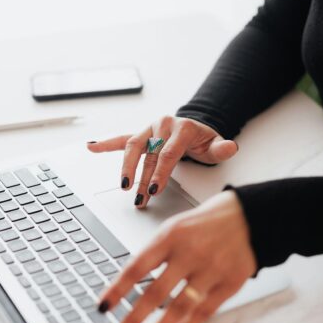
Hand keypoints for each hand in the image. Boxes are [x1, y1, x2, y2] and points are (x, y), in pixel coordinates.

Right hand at [87, 116, 237, 207]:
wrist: (194, 128)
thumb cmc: (203, 140)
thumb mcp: (215, 145)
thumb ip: (222, 148)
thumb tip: (230, 147)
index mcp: (181, 128)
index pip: (167, 153)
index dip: (159, 173)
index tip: (153, 190)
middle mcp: (163, 125)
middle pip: (148, 154)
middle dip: (142, 177)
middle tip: (139, 197)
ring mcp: (150, 129)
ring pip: (133, 147)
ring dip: (126, 168)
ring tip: (123, 186)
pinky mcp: (141, 134)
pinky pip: (122, 139)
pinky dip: (106, 144)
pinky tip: (92, 147)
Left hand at [98, 191, 256, 322]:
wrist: (245, 216)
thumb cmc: (204, 222)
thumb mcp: (174, 227)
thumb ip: (156, 252)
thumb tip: (132, 280)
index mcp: (170, 236)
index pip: (136, 267)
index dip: (117, 290)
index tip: (104, 307)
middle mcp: (189, 253)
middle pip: (156, 292)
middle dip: (134, 318)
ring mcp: (211, 269)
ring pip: (180, 307)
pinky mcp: (230, 283)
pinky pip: (205, 311)